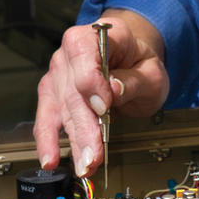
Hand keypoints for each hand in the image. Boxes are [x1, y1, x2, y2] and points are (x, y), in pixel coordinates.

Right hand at [34, 10, 168, 176]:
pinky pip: (47, 118)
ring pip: (60, 109)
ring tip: (82, 164)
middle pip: (72, 90)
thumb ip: (134, 80)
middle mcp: (72, 51)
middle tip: (94, 155)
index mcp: (99, 34)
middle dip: (83, 127)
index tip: (104, 107)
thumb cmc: (140, 62)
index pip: (84, 54)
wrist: (132, 60)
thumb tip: (114, 90)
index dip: (91, 82)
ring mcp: (59, 72)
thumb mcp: (151, 70)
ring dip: (70, 140)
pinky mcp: (53, 92)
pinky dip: (48, 140)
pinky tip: (50, 158)